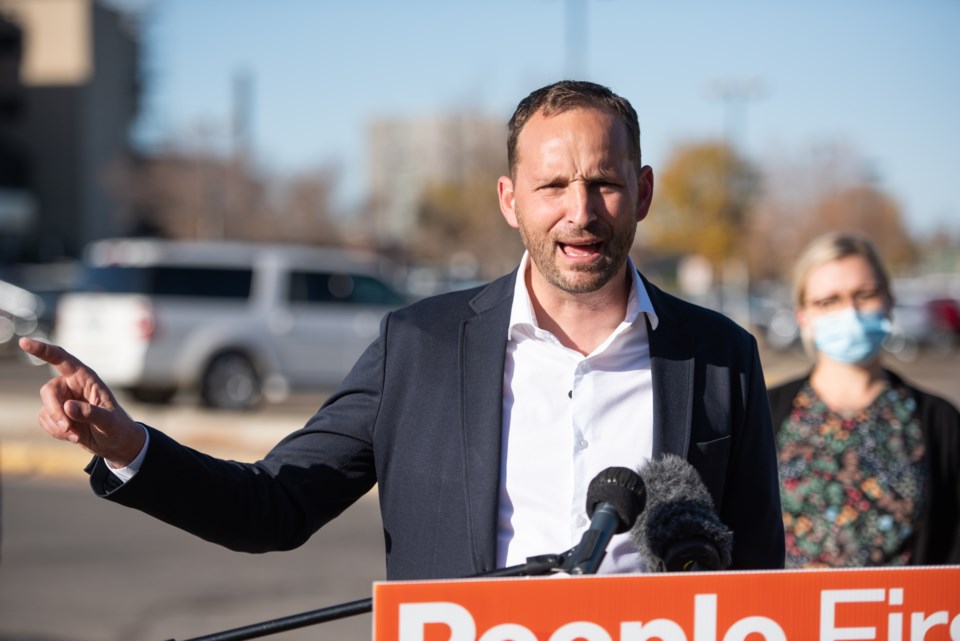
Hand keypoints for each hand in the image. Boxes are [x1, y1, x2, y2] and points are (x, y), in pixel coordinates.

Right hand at [19, 337, 144, 467]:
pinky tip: (74, 436)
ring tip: (78, 436)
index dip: (42, 350)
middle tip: (68, 428)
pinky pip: (45, 421)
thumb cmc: (117, 427)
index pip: (62, 359)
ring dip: (59, 426)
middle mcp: (71, 385)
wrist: (114, 443)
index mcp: (86, 378)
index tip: (24, 342)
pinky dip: (57, 432)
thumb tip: (68, 406)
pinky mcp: (57, 414)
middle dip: (55, 411)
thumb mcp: (109, 421)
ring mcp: (62, 399)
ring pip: (45, 409)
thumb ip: (91, 413)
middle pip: (48, 391)